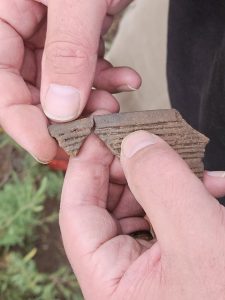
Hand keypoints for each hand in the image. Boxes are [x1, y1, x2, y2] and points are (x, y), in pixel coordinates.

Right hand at [0, 0, 139, 161]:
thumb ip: (68, 51)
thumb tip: (61, 110)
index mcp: (6, 15)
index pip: (2, 83)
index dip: (22, 121)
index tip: (48, 149)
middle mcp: (26, 29)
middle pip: (33, 90)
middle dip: (66, 115)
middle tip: (93, 127)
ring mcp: (54, 35)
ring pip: (66, 85)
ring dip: (92, 101)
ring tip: (113, 105)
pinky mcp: (81, 37)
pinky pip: (89, 69)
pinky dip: (108, 80)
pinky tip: (128, 80)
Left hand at [60, 131, 224, 299]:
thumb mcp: (198, 238)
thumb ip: (161, 184)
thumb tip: (134, 143)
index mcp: (110, 282)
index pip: (76, 213)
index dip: (85, 167)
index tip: (100, 132)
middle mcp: (123, 274)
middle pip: (109, 204)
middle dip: (131, 167)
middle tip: (152, 141)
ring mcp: (149, 265)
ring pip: (140, 204)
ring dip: (165, 178)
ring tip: (194, 164)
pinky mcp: (173, 257)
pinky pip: (167, 214)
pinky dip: (186, 193)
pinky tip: (213, 184)